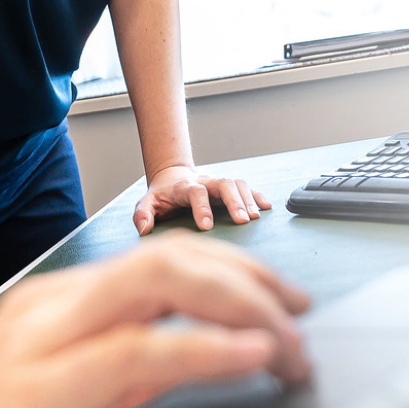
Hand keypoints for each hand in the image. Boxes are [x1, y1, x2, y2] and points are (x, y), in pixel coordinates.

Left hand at [133, 164, 269, 233]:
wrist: (172, 179)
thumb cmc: (161, 197)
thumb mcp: (146, 203)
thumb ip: (142, 214)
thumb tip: (145, 229)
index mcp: (184, 187)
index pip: (195, 192)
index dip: (202, 207)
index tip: (207, 226)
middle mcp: (204, 182)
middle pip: (222, 184)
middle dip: (233, 201)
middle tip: (242, 220)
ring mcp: (217, 184)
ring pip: (236, 183)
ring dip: (247, 199)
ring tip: (254, 218)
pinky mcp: (227, 188)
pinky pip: (246, 188)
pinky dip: (257, 196)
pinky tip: (266, 207)